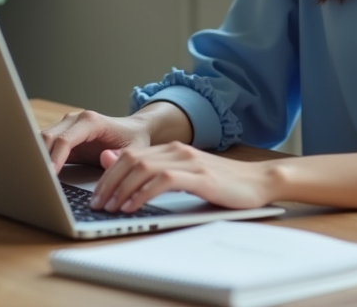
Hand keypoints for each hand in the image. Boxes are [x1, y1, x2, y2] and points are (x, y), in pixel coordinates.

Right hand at [40, 110, 151, 172]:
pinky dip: (38, 156)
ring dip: (35, 157)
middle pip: (48, 137)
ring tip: (32, 177)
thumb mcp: (135, 149)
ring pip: (41, 138)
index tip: (49, 175)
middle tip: (36, 181)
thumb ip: (121, 156)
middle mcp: (75, 119)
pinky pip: (44, 144)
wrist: (132, 130)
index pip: (66, 140)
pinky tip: (35, 171)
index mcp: (91, 121)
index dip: (55, 158)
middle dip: (40, 158)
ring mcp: (66, 125)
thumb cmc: (133, 140)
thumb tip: (106, 158)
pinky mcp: (61, 135)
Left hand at [90, 143, 277, 212]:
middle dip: (109, 183)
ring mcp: (188, 161)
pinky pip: (163, 180)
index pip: (129, 155)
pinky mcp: (199, 176)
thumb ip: (155, 169)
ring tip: (110, 207)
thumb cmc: (223, 183)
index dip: (108, 174)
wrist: (259, 182)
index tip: (96, 194)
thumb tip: (117, 163)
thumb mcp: (184, 174)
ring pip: (143, 168)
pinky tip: (133, 206)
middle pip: (131, 160)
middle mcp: (177, 150)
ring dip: (122, 189)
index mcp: (171, 149)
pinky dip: (143, 193)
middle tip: (96, 204)